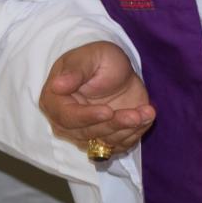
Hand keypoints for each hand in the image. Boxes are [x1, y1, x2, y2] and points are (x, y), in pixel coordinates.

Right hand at [39, 40, 155, 157]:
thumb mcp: (90, 57)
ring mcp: (85, 133)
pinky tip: (146, 117)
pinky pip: (119, 145)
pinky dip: (135, 134)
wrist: (119, 71)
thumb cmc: (100, 59)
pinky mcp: (106, 139)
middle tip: (135, 115)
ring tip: (147, 113)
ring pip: (104, 142)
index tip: (107, 111)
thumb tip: (57, 85)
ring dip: (127, 130)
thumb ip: (75, 71)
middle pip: (87, 133)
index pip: (67, 117)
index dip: (87, 117)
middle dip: (114, 124)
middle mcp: (66, 123)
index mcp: (54, 101)